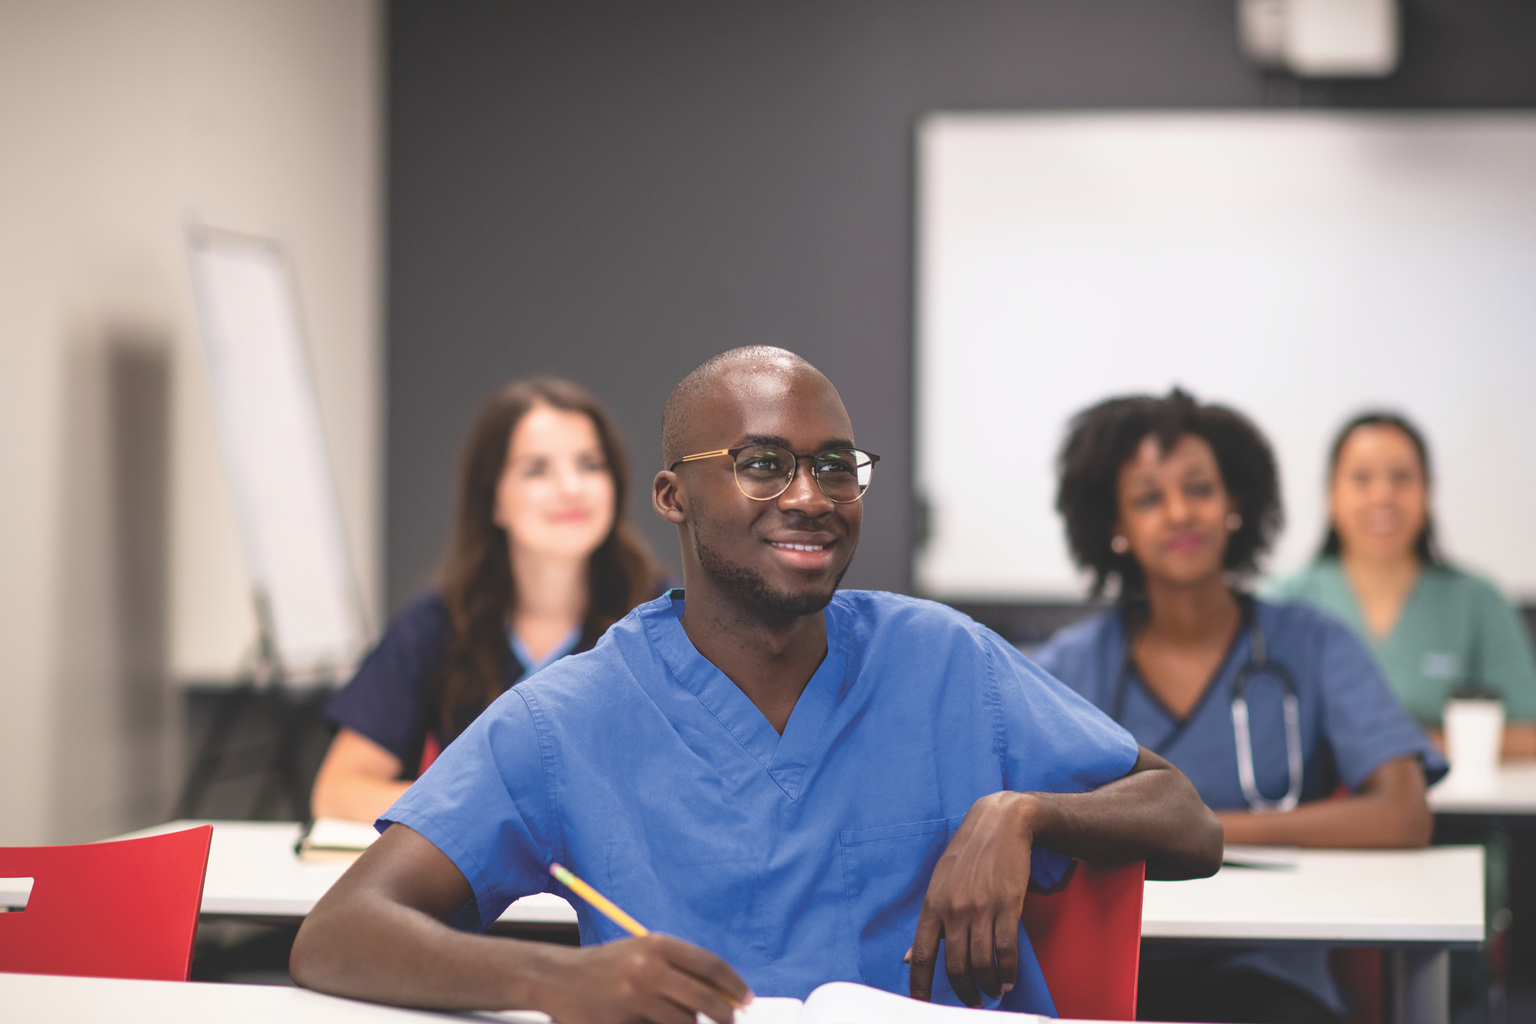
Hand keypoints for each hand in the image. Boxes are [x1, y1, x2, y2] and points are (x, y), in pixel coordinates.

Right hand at [536, 933, 750, 1023]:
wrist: (559, 977)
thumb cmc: (607, 966)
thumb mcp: (644, 953)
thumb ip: (680, 967)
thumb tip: (724, 991)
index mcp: (658, 944)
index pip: (710, 964)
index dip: (734, 984)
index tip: (746, 998)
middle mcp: (649, 966)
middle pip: (705, 998)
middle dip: (724, 1013)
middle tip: (730, 1020)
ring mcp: (635, 994)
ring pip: (685, 1020)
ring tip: (674, 1016)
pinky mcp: (624, 1018)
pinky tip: (652, 1019)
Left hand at [908, 792, 1035, 1005]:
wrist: (1000, 824)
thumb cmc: (967, 855)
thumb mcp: (939, 884)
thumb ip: (927, 924)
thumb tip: (907, 958)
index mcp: (932, 906)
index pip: (921, 957)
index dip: (920, 988)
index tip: (921, 1006)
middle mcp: (953, 910)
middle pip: (954, 967)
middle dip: (964, 992)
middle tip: (972, 1003)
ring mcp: (981, 909)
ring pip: (982, 964)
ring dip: (988, 987)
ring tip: (992, 993)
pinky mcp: (1007, 906)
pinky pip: (1006, 951)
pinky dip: (1007, 972)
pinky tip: (1007, 980)